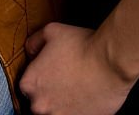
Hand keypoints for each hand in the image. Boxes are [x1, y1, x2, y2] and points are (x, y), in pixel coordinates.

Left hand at [19, 22, 133, 114]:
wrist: (110, 62)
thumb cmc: (82, 46)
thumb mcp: (52, 31)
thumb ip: (34, 41)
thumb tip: (31, 50)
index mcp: (30, 83)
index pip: (28, 84)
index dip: (41, 74)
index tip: (53, 69)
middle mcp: (39, 105)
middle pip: (40, 100)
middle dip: (51, 91)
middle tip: (67, 77)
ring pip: (56, 111)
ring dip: (63, 102)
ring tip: (78, 87)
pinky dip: (78, 109)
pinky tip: (86, 95)